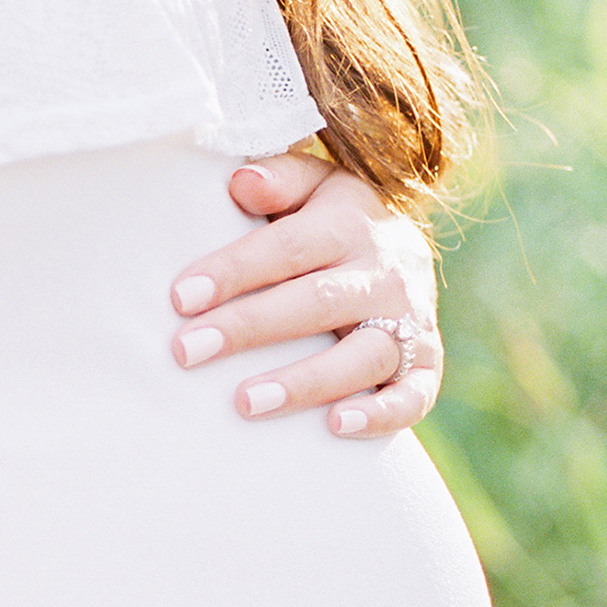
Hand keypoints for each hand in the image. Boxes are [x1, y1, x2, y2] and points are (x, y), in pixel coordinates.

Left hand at [168, 153, 441, 435]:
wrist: (404, 247)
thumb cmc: (329, 220)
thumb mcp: (311, 186)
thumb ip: (278, 180)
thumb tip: (240, 182)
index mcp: (349, 223)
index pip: (287, 247)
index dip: (234, 271)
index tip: (180, 297)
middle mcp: (385, 272)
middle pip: (316, 301)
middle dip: (249, 327)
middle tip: (186, 351)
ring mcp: (411, 320)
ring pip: (363, 355)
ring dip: (305, 381)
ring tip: (244, 403)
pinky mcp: (426, 364)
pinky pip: (415, 394)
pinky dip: (382, 414)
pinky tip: (336, 427)